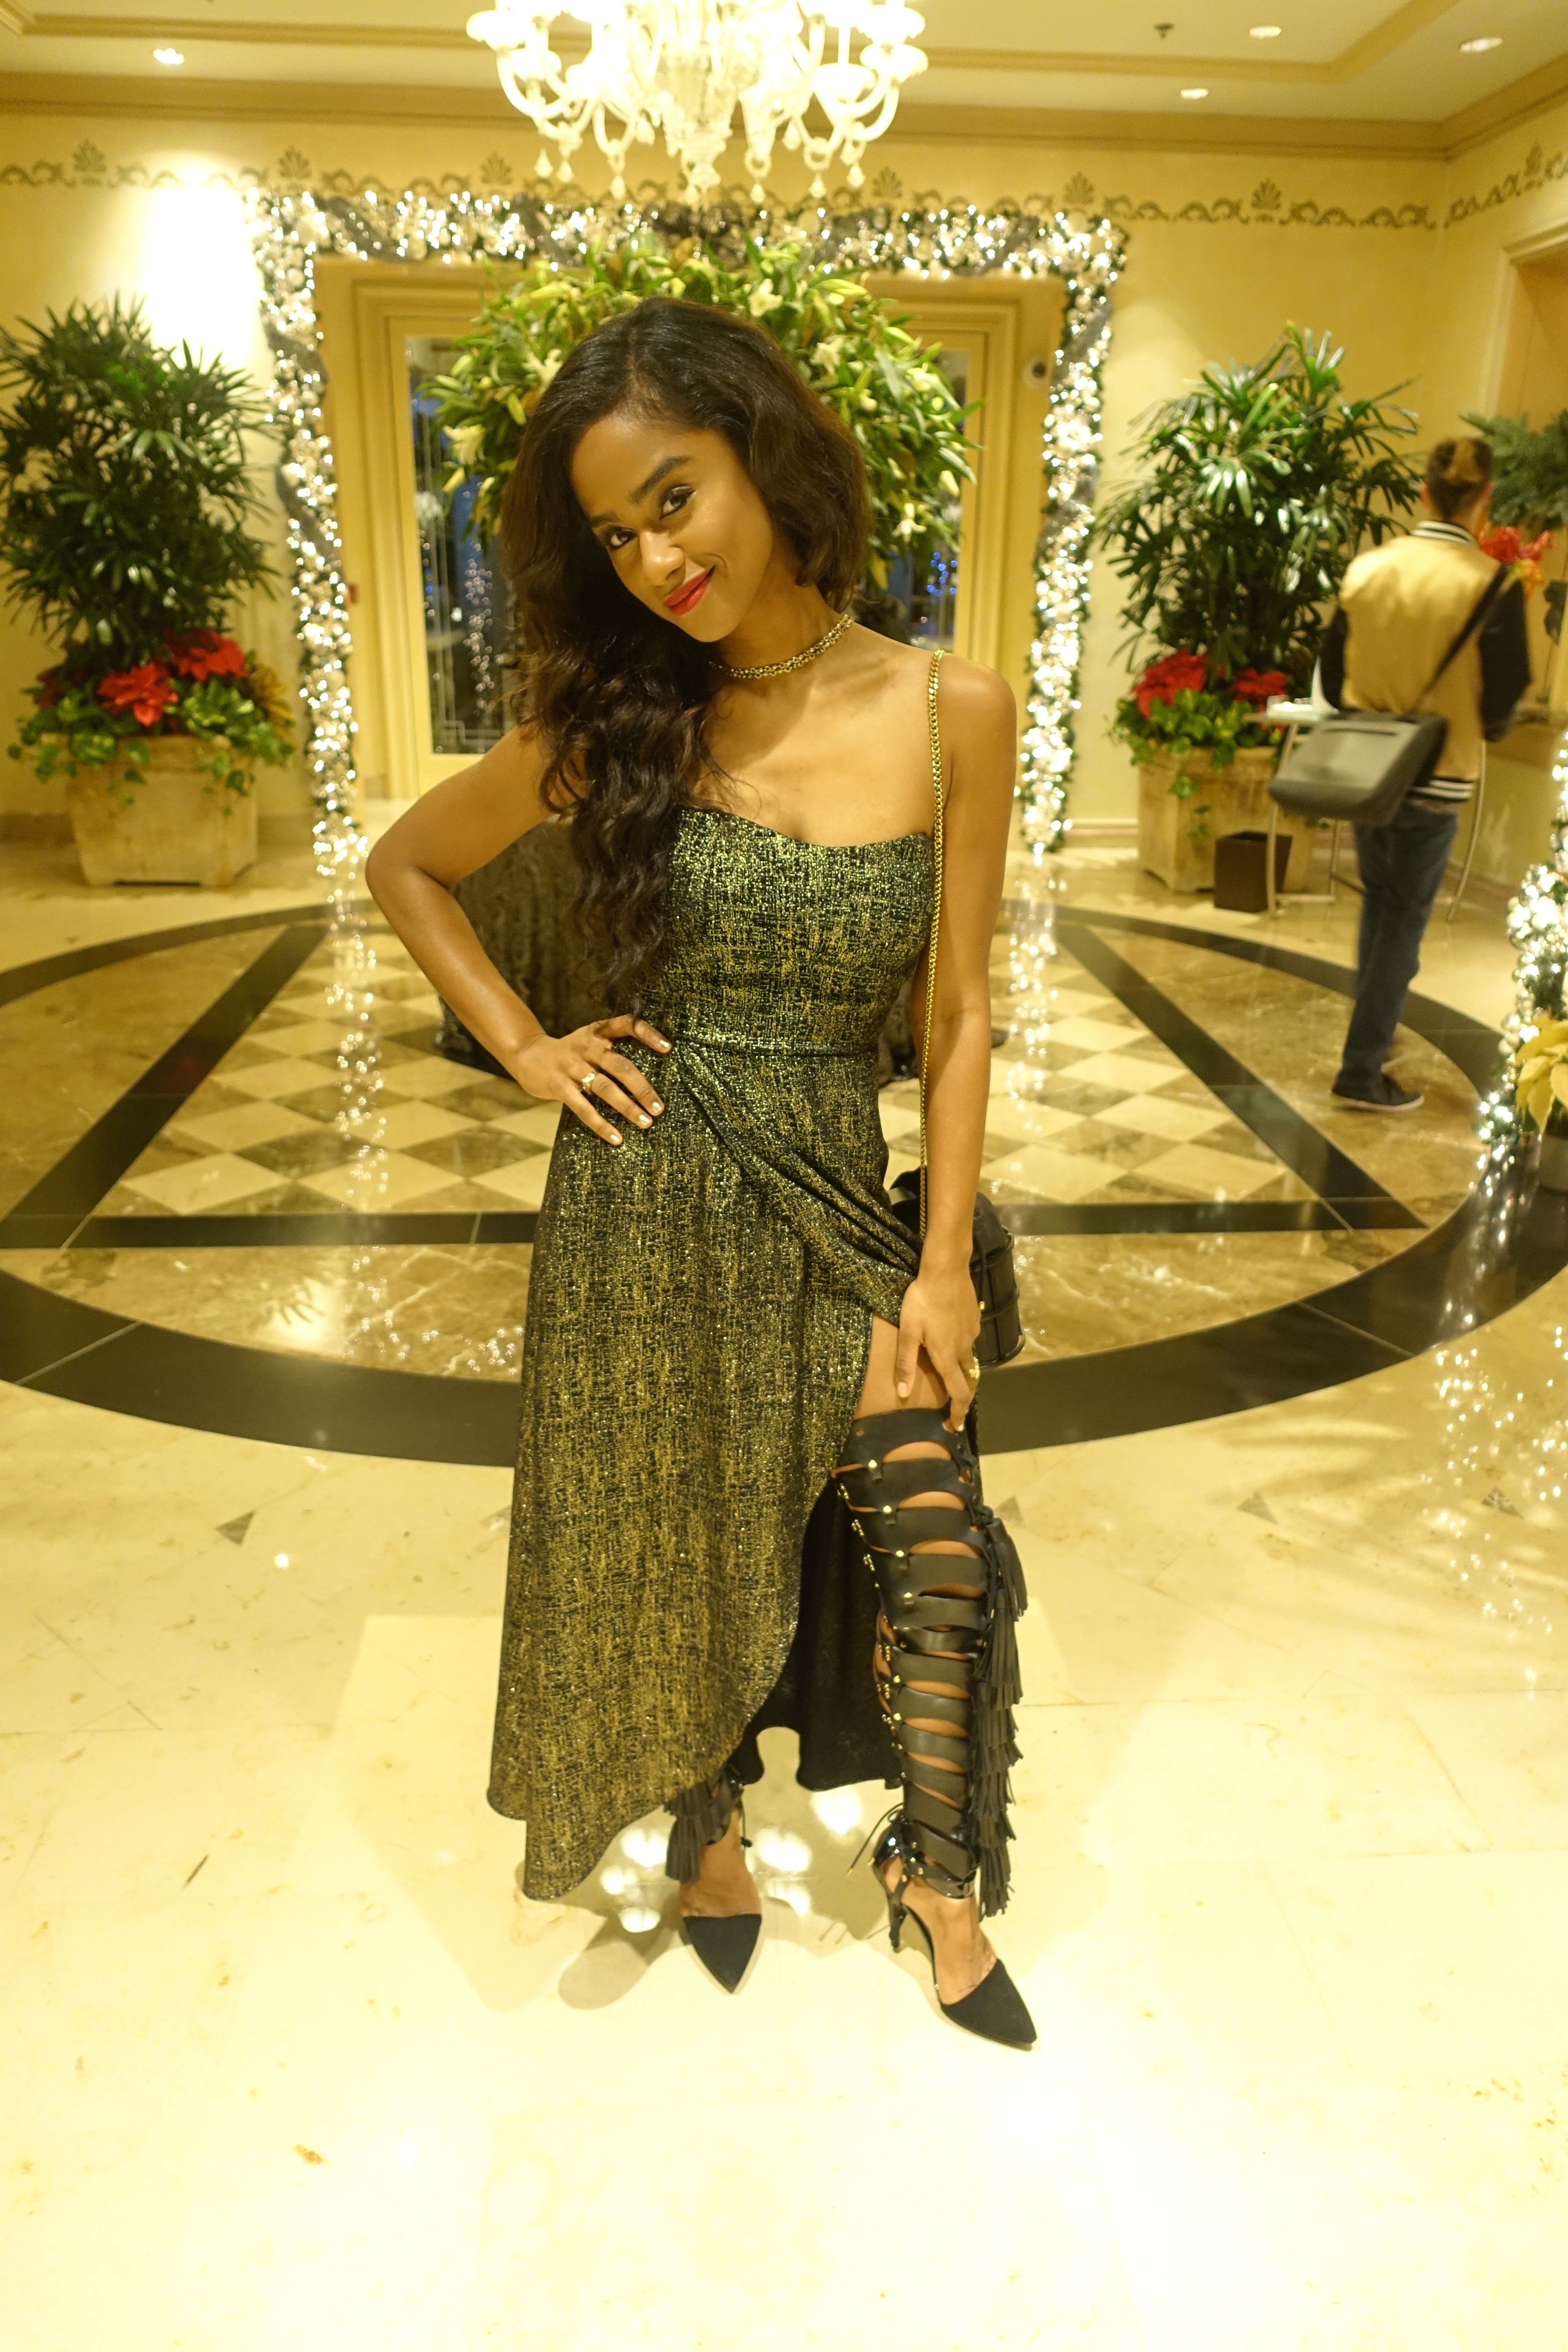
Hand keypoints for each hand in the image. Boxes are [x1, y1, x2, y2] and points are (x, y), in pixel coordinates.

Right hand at [509, 1015, 670, 1146]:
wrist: (527, 1054)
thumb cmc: (569, 1052)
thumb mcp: (589, 1040)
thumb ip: (612, 1049)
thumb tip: (648, 1077)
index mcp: (597, 1032)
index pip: (627, 1025)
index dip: (648, 1034)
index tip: (668, 1048)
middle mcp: (586, 1046)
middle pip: (620, 1065)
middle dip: (642, 1088)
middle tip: (659, 1108)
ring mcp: (571, 1066)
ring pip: (605, 1088)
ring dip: (627, 1107)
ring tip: (646, 1123)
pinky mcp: (558, 1086)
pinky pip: (583, 1108)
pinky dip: (601, 1125)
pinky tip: (616, 1138)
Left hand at [895, 1260, 980, 1429]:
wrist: (946, 1271)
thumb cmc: (922, 1301)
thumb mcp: (908, 1333)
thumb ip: (906, 1363)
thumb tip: (903, 1393)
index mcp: (947, 1357)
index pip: (958, 1393)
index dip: (958, 1413)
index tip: (954, 1426)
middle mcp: (964, 1349)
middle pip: (969, 1381)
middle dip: (963, 1397)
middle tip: (954, 1407)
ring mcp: (972, 1334)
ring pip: (969, 1360)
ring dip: (962, 1373)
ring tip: (949, 1374)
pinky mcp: (974, 1319)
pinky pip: (970, 1342)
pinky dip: (963, 1351)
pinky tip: (951, 1341)